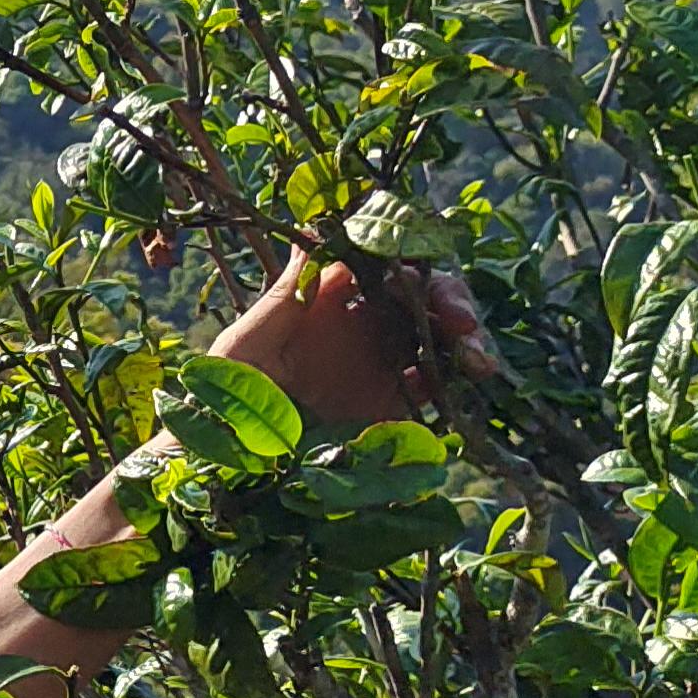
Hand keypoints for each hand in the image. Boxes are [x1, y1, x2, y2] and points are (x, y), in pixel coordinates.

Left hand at [213, 255, 499, 428]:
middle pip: (420, 297)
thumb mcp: (247, 343)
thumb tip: (314, 229)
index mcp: (325, 299)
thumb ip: (287, 295)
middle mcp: (358, 327)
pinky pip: (433, 388)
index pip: (379, 262)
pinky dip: (455, 380)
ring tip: (477, 358)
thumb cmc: (219, 396)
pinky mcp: (390, 411)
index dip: (407, 259)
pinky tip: (467, 382)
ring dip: (464, 339)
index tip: (418, 272)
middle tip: (462, 320)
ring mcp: (378, 367)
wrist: (221, 468)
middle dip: (449, 300)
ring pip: (436, 337)